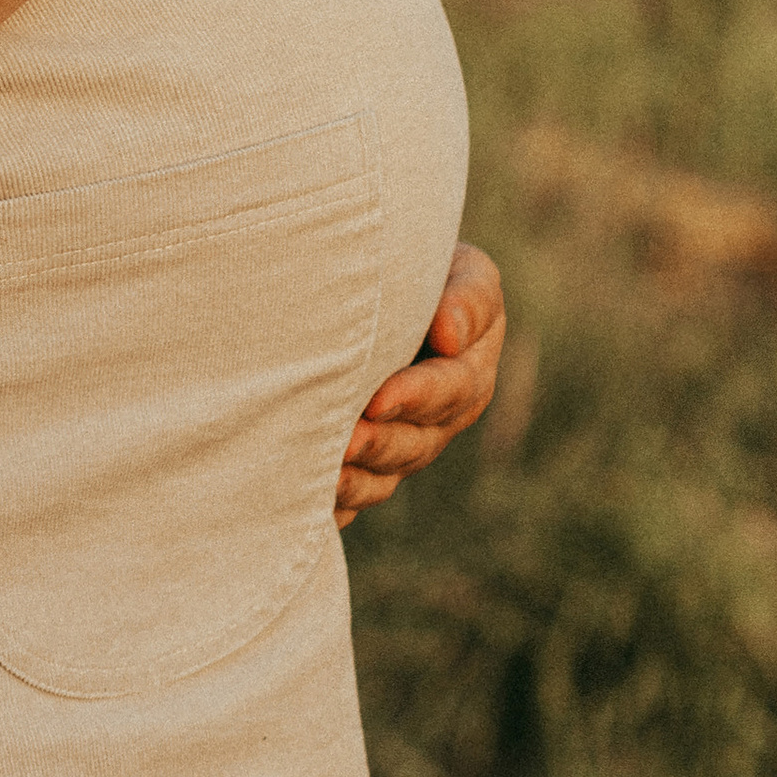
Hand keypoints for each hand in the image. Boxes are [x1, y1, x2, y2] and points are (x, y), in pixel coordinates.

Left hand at [333, 243, 506, 525]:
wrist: (385, 293)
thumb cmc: (425, 270)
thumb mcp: (463, 272)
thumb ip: (468, 299)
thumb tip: (448, 335)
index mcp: (470, 374)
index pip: (450, 390)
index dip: (415, 396)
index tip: (379, 399)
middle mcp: (440, 420)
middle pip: (415, 443)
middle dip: (379, 444)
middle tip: (345, 442)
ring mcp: (402, 448)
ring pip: (383, 478)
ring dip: (355, 481)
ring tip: (323, 475)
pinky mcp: (367, 469)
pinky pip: (353, 497)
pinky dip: (332, 505)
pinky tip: (306, 504)